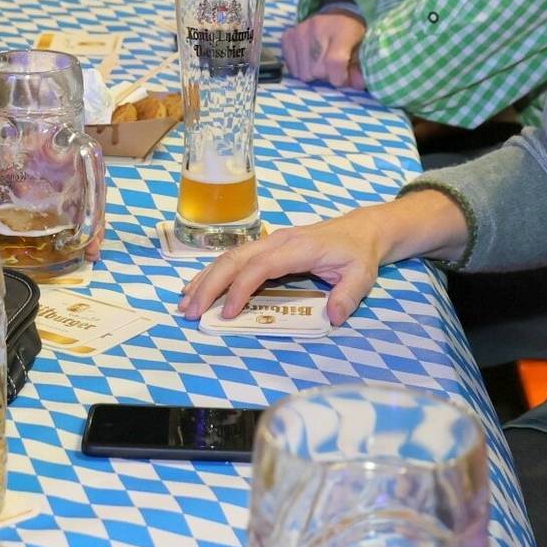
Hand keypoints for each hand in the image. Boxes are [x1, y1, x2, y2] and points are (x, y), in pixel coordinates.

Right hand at [178, 215, 388, 324]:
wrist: (361, 230)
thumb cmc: (358, 254)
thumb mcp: (361, 275)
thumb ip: (348, 295)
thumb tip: (334, 316)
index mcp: (297, 248)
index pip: (260, 267)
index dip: (240, 289)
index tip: (227, 314)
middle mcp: (277, 241)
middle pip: (234, 259)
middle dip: (210, 285)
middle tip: (190, 311)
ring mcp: (269, 242)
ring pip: (229, 257)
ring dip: (205, 279)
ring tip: (185, 302)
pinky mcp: (266, 247)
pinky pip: (235, 258)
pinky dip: (213, 272)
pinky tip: (198, 286)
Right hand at [282, 12, 366, 88]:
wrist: (339, 13)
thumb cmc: (355, 34)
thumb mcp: (365, 48)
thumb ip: (361, 68)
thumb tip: (357, 84)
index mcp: (342, 29)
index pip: (334, 62)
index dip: (340, 78)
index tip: (344, 77)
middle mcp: (317, 27)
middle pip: (317, 71)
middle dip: (328, 76)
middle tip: (334, 68)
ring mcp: (300, 31)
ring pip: (303, 73)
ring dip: (314, 74)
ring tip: (322, 63)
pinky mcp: (288, 36)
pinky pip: (292, 68)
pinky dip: (302, 69)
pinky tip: (311, 60)